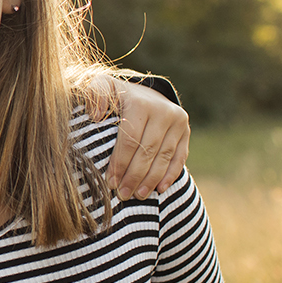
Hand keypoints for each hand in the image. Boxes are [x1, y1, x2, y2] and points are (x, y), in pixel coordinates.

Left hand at [101, 78, 188, 199]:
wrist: (142, 91)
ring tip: (138, 195)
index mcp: (140, 103)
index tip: (111, 182)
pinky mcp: (186, 131)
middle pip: (148, 151)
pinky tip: (160, 189)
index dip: (120, 163)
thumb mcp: (99, 87)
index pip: (130, 140)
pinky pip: (179, 157)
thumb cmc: (114, 96)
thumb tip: (95, 115)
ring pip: (164, 156)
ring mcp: (177, 121)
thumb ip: (95, 95)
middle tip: (123, 195)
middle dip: (134, 176)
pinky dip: (170, 175)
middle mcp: (163, 111)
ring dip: (151, 179)